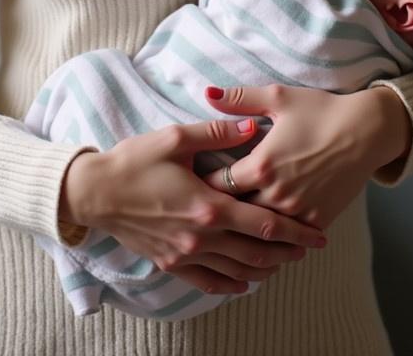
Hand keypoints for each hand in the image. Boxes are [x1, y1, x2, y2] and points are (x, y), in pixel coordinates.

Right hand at [61, 118, 326, 294]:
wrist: (95, 192)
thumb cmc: (134, 160)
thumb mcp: (176, 137)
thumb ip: (217, 132)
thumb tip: (253, 127)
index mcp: (208, 205)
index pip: (264, 224)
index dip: (295, 230)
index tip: (317, 232)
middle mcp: (202, 236)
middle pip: (257, 251)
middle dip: (288, 251)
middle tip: (310, 247)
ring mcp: (186, 254)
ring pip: (237, 269)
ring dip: (265, 267)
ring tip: (286, 261)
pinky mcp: (170, 262)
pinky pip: (208, 282)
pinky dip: (231, 284)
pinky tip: (245, 282)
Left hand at [202, 85, 412, 229]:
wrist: (366, 131)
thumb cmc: (321, 111)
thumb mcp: (279, 97)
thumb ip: (239, 99)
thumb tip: (207, 94)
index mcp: (261, 166)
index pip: (218, 186)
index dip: (204, 186)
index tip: (194, 186)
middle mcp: (276, 194)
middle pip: (236, 213)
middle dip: (221, 211)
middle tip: (206, 210)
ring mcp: (298, 212)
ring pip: (260, 229)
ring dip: (245, 227)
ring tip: (229, 226)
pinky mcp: (317, 221)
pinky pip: (288, 237)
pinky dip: (275, 235)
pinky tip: (264, 234)